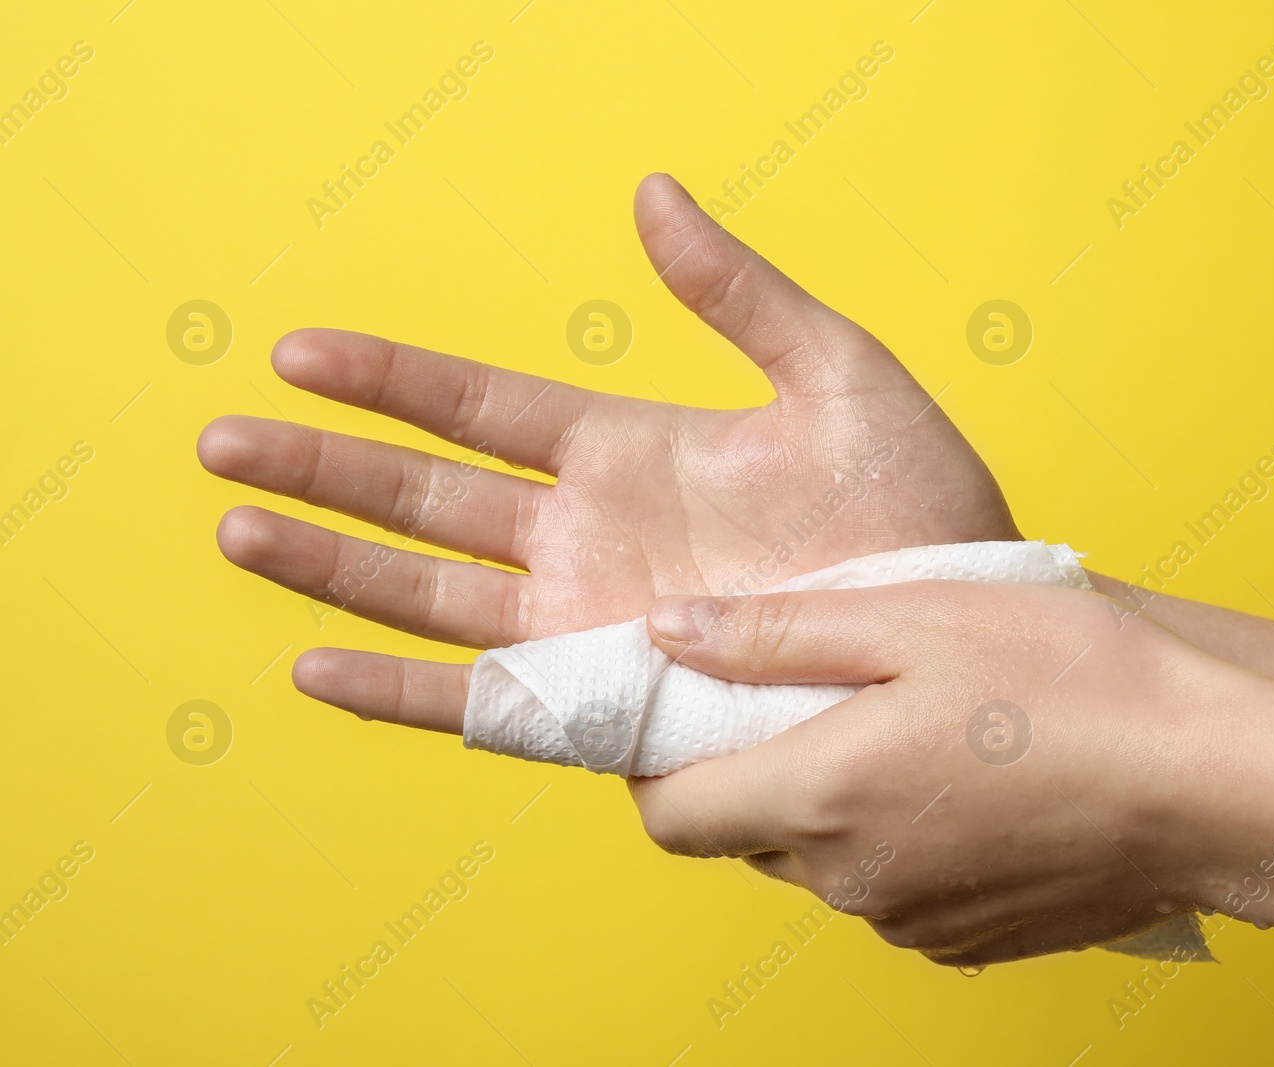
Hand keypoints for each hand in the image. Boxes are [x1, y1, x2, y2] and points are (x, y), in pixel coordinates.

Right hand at [198, 173, 1018, 730]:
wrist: (964, 638)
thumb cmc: (921, 511)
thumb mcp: (837, 377)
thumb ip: (739, 292)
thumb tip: (653, 193)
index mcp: (628, 453)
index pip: (477, 407)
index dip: (388, 380)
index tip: (300, 352)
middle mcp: (588, 540)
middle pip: (424, 498)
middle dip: (323, 472)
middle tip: (221, 443)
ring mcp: (590, 624)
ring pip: (429, 591)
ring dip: (332, 566)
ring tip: (237, 533)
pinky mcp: (608, 704)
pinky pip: (486, 701)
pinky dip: (401, 692)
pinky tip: (317, 667)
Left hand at [630, 579, 1273, 965]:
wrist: (1218, 787)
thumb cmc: (1076, 685)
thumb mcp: (914, 619)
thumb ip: (774, 632)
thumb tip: (665, 631)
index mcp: (821, 801)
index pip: (670, 815)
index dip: (657, 761)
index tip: (689, 705)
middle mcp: (852, 883)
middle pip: (746, 833)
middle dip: (753, 765)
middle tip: (813, 688)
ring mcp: (913, 924)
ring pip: (823, 860)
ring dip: (831, 799)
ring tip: (902, 720)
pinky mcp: (969, 941)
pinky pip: (891, 888)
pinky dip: (895, 836)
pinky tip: (960, 774)